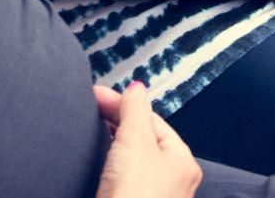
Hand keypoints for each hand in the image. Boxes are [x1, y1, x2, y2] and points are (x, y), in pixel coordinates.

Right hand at [94, 82, 200, 197]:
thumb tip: (137, 87)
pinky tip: (99, 172)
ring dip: (113, 151)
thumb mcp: (135, 141)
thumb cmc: (136, 197)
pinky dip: (110, 173)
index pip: (151, 119)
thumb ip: (135, 110)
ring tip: (92, 140)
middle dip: (117, 127)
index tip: (98, 96)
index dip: (123, 104)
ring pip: (131, 163)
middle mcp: (175, 180)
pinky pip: (122, 181)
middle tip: (92, 113)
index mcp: (183, 161)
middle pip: (142, 141)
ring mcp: (156, 195)